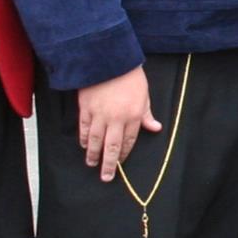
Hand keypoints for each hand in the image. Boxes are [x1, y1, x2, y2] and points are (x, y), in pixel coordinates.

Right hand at [76, 66, 160, 181]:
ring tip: (91, 164)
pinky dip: (82, 138)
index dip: (124, 154)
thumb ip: (147, 114)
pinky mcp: (85, 108)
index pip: (128, 141)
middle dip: (109, 164)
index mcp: (133, 115)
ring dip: (93, 154)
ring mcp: (99, 114)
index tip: (120, 164)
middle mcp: (116, 118)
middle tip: (106, 177)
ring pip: (94, 140)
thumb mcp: (144, 94)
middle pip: (111, 147)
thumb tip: (155, 128)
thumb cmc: (130, 76)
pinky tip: (83, 145)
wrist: (109, 60)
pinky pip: (83, 128)